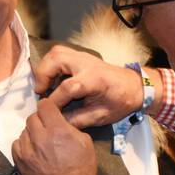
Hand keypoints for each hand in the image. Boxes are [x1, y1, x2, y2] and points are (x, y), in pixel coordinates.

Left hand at [12, 98, 96, 174]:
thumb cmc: (81, 169)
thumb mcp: (85, 142)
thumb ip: (70, 127)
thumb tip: (61, 122)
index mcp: (57, 129)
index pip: (44, 105)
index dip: (48, 107)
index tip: (50, 111)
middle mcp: (40, 137)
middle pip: (32, 117)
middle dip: (40, 120)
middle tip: (48, 128)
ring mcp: (27, 149)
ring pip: (24, 131)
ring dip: (32, 133)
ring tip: (42, 142)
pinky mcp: (20, 160)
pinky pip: (17, 144)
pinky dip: (24, 144)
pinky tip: (33, 150)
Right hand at [31, 44, 151, 128]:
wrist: (133, 86)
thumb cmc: (120, 102)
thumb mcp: (102, 116)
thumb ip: (79, 119)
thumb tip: (58, 121)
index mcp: (96, 79)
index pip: (68, 87)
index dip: (55, 101)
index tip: (48, 112)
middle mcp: (87, 63)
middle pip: (57, 59)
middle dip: (43, 76)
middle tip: (40, 92)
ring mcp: (83, 56)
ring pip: (56, 52)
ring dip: (44, 68)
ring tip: (43, 85)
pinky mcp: (80, 56)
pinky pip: (59, 53)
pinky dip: (50, 64)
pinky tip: (50, 78)